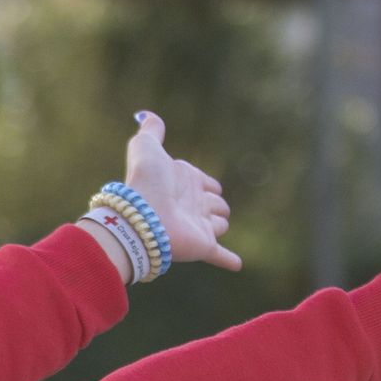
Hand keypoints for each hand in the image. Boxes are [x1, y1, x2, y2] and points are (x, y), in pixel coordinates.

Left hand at [124, 111, 240, 271]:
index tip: (204, 184)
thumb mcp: (146, 147)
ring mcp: (198, 226)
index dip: (206, 183)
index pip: (206, 183)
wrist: (143, 214)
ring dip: (219, 224)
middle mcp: (192, 204)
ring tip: (214, 226)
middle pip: (216, 204)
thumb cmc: (145, 180)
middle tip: (210, 206)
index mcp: (184, 181)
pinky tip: (237, 265)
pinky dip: (228, 259)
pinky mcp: (202, 246)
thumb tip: (147, 115)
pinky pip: (219, 255)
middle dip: (216, 204)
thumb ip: (151, 131)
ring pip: (220, 225)